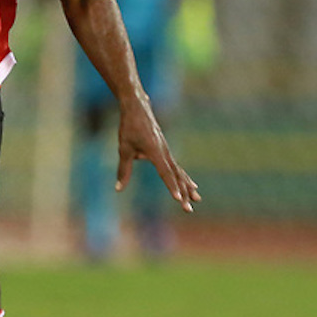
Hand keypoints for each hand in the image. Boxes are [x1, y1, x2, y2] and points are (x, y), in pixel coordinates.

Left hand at [115, 96, 200, 211]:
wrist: (138, 108)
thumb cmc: (129, 127)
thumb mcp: (124, 148)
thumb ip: (123, 169)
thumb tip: (119, 188)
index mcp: (155, 151)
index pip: (165, 173)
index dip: (171, 186)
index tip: (178, 198)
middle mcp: (165, 152)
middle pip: (176, 175)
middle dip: (183, 193)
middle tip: (189, 209)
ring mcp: (166, 151)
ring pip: (179, 171)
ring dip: (187, 186)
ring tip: (197, 199)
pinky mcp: (165, 150)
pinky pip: (176, 166)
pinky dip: (183, 177)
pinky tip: (191, 185)